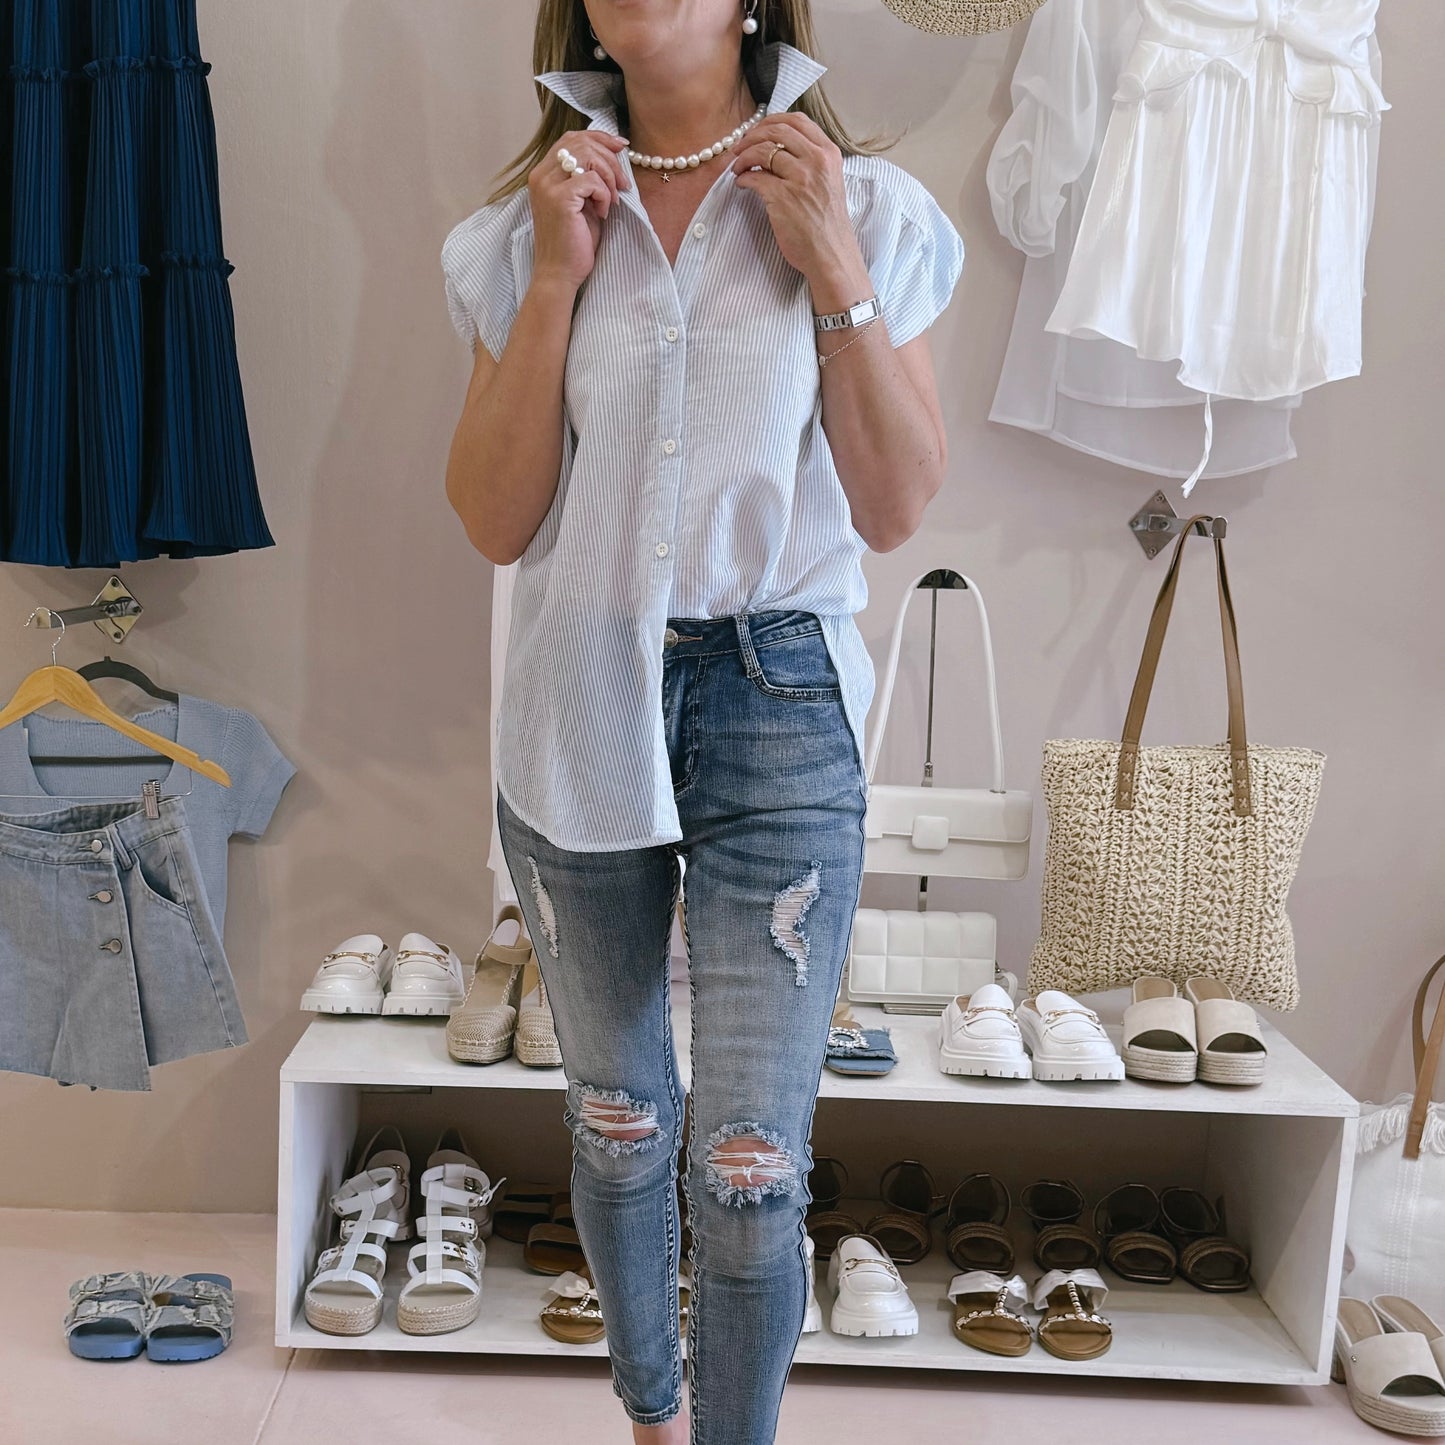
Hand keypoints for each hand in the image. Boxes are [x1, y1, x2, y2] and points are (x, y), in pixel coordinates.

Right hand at [528, 130, 630, 291]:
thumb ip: (588, 177)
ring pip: (587, 156)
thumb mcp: (582, 202)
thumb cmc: (574, 242)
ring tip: (612, 200)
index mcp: (544, 173)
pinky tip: (603, 212)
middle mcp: (541, 175)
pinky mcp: (560, 199)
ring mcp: (548, 186)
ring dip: (609, 176)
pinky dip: (604, 194)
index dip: (599, 137)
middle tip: (623, 184)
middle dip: (610, 159)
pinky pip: (591, 180)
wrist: (560, 273)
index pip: (571, 138)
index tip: (621, 146)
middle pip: (581, 142)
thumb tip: (612, 154)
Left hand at [730, 114, 864, 288]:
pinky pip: (754, 177)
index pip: (797, 121)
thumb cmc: (828, 224)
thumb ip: (811, 161)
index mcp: (829, 154)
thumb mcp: (829, 182)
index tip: (758, 130)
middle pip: (777, 131)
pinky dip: (743, 178)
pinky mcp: (783, 198)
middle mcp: (817, 161)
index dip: (772, 121)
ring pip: (762, 151)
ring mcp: (800, 179)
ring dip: (743, 157)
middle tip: (740, 147)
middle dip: (752, 135)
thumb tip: (778, 148)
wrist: (832, 255)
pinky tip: (741, 183)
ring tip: (737, 167)